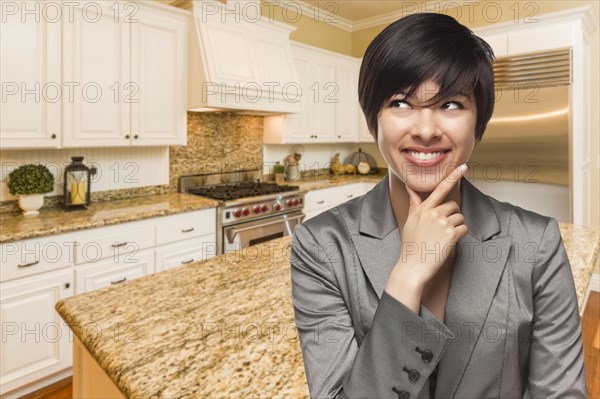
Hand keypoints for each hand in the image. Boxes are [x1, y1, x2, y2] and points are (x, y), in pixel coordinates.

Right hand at [399, 164, 468, 285]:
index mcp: (423, 209)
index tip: (463, 166)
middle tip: (441, 230)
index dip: (452, 176)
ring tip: (442, 238)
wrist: (412, 266)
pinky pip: (464, 229)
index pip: (440, 189)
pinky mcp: (451, 233)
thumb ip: (414, 203)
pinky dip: (460, 236)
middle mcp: (433, 213)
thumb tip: (409, 187)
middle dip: (452, 216)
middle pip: (453, 206)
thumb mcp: (410, 221)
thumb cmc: (412, 245)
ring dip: (456, 227)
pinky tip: (448, 243)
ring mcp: (442, 223)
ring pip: (460, 218)